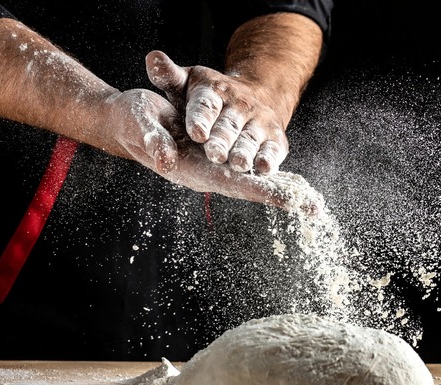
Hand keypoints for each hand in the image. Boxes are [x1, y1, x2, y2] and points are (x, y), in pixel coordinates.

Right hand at [106, 88, 321, 215]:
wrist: (128, 121)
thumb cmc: (133, 120)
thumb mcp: (141, 123)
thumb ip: (153, 141)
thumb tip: (166, 159)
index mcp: (192, 169)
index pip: (234, 183)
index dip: (261, 191)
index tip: (288, 200)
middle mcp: (208, 173)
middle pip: (250, 188)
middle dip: (281, 197)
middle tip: (313, 208)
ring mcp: (214, 167)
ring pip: (253, 182)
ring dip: (282, 191)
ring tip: (312, 203)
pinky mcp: (217, 159)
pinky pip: (249, 171)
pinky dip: (271, 176)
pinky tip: (292, 183)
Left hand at [145, 50, 287, 174]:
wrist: (255, 97)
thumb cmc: (210, 98)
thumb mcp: (189, 83)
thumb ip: (169, 77)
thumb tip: (153, 58)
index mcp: (215, 91)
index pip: (206, 105)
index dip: (201, 119)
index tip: (196, 133)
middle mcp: (240, 105)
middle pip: (229, 126)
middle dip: (222, 141)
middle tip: (215, 155)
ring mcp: (260, 122)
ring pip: (250, 139)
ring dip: (245, 152)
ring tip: (239, 164)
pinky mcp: (275, 138)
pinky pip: (273, 150)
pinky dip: (269, 159)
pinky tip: (264, 169)